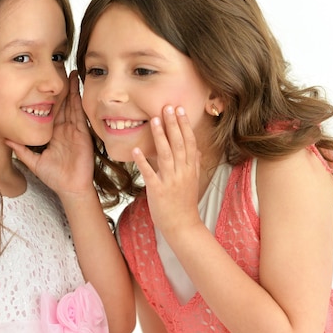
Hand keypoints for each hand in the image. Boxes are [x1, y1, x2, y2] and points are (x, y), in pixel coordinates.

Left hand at [6, 71, 94, 196]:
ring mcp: (74, 130)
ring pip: (72, 105)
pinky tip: (79, 89)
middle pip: (63, 104)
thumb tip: (6, 139)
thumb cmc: (55, 177)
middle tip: (60, 70)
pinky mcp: (82, 133)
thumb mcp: (34, 162)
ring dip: (72, 90)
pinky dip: (80, 101)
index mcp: (54, 134)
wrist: (71, 188)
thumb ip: (21, 151)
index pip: (51, 112)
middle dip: (62, 89)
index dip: (49, 98)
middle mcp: (64, 129)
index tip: (43, 85)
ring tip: (72, 73)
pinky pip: (80, 115)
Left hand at [132, 105, 201, 234]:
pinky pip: (150, 173)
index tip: (180, 109)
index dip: (184, 125)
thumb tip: (196, 149)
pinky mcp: (158, 190)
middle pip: (178, 144)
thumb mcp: (193, 181)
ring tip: (154, 120)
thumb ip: (194, 164)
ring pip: (166, 154)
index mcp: (190, 168)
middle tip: (167, 107)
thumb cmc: (185, 204)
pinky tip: (136, 149)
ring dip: (160, 136)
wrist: (183, 226)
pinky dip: (143, 161)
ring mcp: (170, 180)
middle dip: (173, 124)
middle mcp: (182, 172)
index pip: (189, 141)